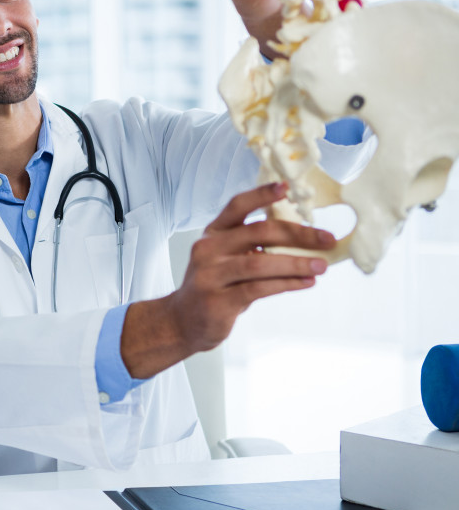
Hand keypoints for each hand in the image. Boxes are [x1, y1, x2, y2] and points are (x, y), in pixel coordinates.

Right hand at [120, 182, 334, 378]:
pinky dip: (287, 284)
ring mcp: (210, 275)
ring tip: (321, 266)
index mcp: (212, 233)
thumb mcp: (226, 258)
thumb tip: (301, 237)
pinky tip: (306, 283)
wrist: (184, 320)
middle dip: (297, 234)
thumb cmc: (214, 285)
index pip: (237, 206)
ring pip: (260, 263)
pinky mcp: (218, 300)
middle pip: (258, 232)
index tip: (287, 188)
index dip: (261, 195)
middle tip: (327, 239)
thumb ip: (251, 246)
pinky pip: (259, 288)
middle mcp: (208, 249)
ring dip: (296, 263)